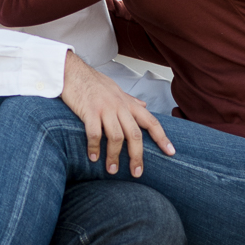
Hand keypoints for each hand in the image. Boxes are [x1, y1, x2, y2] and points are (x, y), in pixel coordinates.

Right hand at [61, 51, 174, 177]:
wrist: (74, 71)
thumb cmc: (94, 83)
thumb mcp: (117, 90)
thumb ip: (131, 101)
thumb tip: (145, 106)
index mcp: (128, 104)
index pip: (151, 122)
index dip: (162, 137)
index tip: (171, 152)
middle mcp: (119, 106)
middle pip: (135, 135)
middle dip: (137, 156)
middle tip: (136, 172)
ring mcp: (105, 109)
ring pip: (116, 137)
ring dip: (114, 156)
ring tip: (112, 170)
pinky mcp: (89, 111)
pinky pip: (95, 134)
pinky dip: (94, 148)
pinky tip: (93, 157)